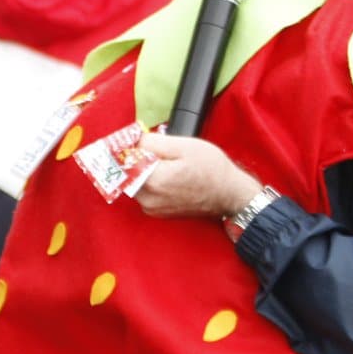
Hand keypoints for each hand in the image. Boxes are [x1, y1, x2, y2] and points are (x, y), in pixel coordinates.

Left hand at [132, 133, 260, 220]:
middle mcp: (148, 199)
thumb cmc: (211, 168)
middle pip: (127, 172)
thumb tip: (134, 142)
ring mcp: (151, 209)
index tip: (134, 140)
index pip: (124, 159)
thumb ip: (153, 142)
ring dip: (142, 171)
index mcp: (153, 181)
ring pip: (134, 182)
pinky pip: (143, 192)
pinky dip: (149, 182)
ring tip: (165, 163)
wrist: (228, 194)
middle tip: (153, 149)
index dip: (128, 147)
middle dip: (135, 158)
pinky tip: (167, 175)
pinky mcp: (156, 213)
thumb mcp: (184, 145)